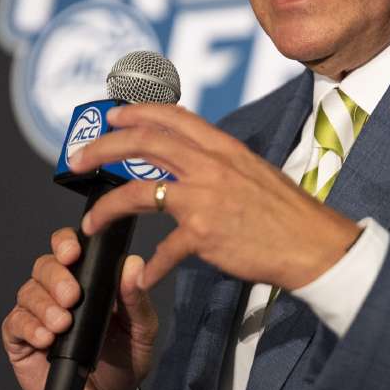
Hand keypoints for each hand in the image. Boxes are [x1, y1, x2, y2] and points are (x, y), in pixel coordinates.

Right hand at [1, 228, 157, 389]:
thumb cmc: (123, 361)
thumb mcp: (141, 330)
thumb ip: (136, 299)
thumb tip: (133, 264)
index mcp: (88, 281)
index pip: (69, 248)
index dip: (65, 243)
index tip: (73, 253)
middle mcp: (58, 291)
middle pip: (44, 265)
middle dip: (57, 277)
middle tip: (73, 297)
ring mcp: (38, 314)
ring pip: (28, 292)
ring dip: (45, 305)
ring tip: (63, 325)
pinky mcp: (21, 339)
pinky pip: (15, 322)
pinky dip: (30, 327)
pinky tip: (47, 338)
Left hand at [67, 103, 360, 290]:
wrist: (312, 244)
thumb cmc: (287, 214)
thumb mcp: (254, 172)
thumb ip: (220, 165)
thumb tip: (192, 162)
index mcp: (224, 147)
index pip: (172, 116)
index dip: (136, 112)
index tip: (112, 116)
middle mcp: (211, 164)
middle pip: (143, 143)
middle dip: (102, 147)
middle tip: (77, 159)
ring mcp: (205, 197)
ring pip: (138, 191)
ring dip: (107, 208)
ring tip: (90, 223)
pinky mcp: (204, 233)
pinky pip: (163, 251)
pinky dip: (151, 267)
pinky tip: (145, 277)